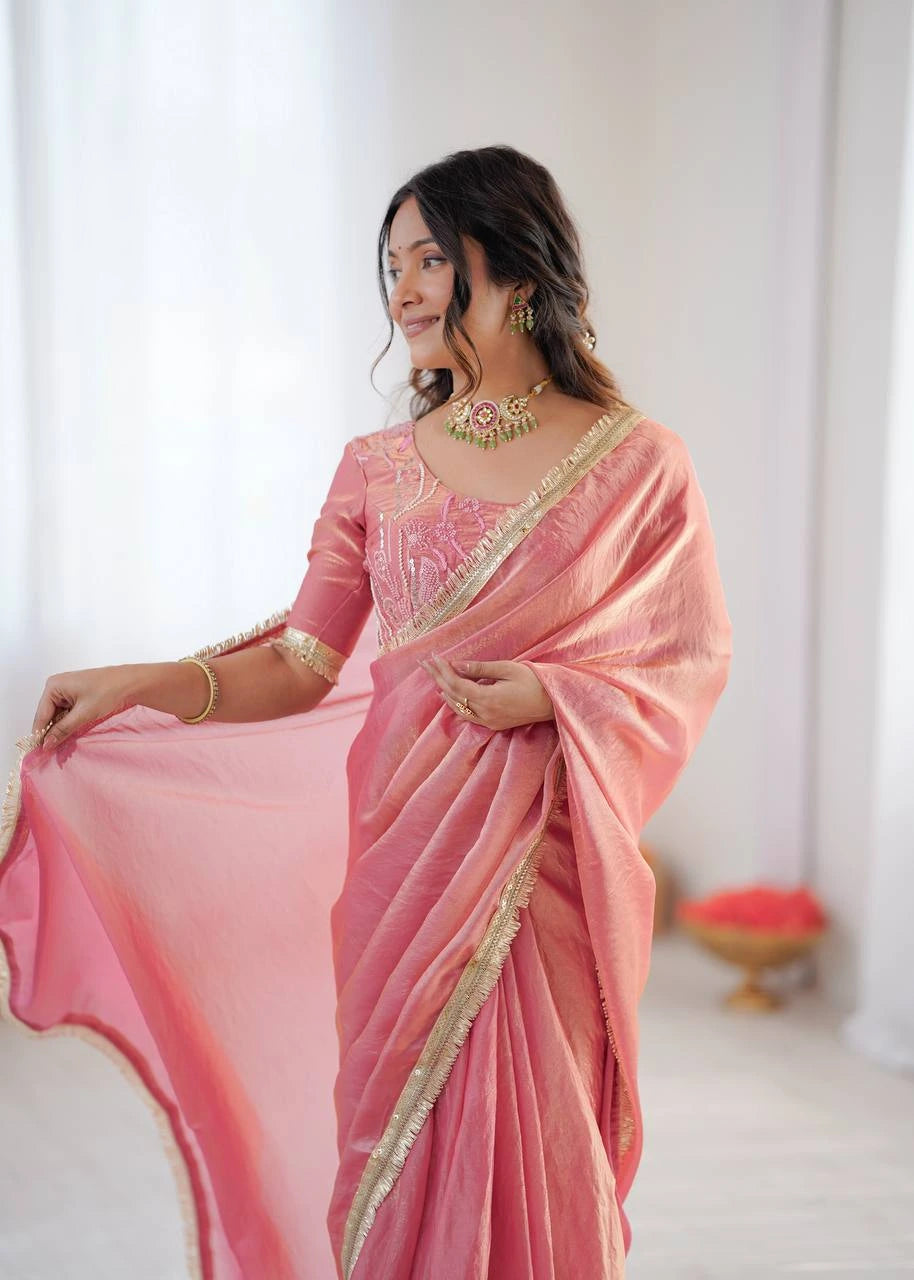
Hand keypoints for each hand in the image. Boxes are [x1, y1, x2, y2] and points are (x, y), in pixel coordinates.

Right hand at [31, 665, 140, 751]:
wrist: (130, 683)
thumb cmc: (109, 691)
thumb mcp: (84, 713)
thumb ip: (63, 729)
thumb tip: (47, 744)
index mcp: (53, 686)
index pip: (41, 715)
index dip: (40, 734)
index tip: (39, 751)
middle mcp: (56, 686)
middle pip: (47, 716)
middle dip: (51, 733)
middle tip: (52, 752)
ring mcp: (66, 691)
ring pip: (57, 716)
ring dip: (60, 730)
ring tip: (61, 746)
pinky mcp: (75, 696)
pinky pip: (66, 713)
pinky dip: (68, 724)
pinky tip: (71, 734)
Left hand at [418, 654, 554, 730]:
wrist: (554, 703)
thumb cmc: (535, 681)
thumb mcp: (508, 669)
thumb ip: (480, 669)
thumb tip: (457, 665)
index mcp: (488, 699)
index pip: (456, 684)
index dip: (442, 670)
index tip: (433, 657)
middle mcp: (485, 713)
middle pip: (453, 695)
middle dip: (438, 678)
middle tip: (425, 663)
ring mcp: (489, 721)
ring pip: (458, 707)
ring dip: (444, 691)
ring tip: (433, 676)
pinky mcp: (494, 724)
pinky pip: (467, 714)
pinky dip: (455, 703)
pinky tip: (449, 695)